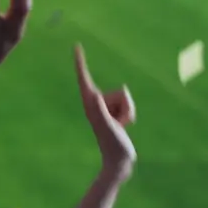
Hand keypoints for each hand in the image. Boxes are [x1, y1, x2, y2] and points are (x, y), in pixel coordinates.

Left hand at [74, 45, 135, 179]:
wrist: (119, 161)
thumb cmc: (113, 145)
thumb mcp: (108, 126)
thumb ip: (102, 111)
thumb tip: (95, 96)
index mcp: (90, 102)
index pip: (84, 77)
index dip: (81, 61)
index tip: (76, 45)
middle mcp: (95, 102)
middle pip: (121, 91)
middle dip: (126, 106)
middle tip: (118, 125)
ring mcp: (105, 107)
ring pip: (127, 97)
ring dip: (129, 112)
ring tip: (120, 126)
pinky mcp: (113, 113)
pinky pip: (129, 106)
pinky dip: (131, 116)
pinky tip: (123, 127)